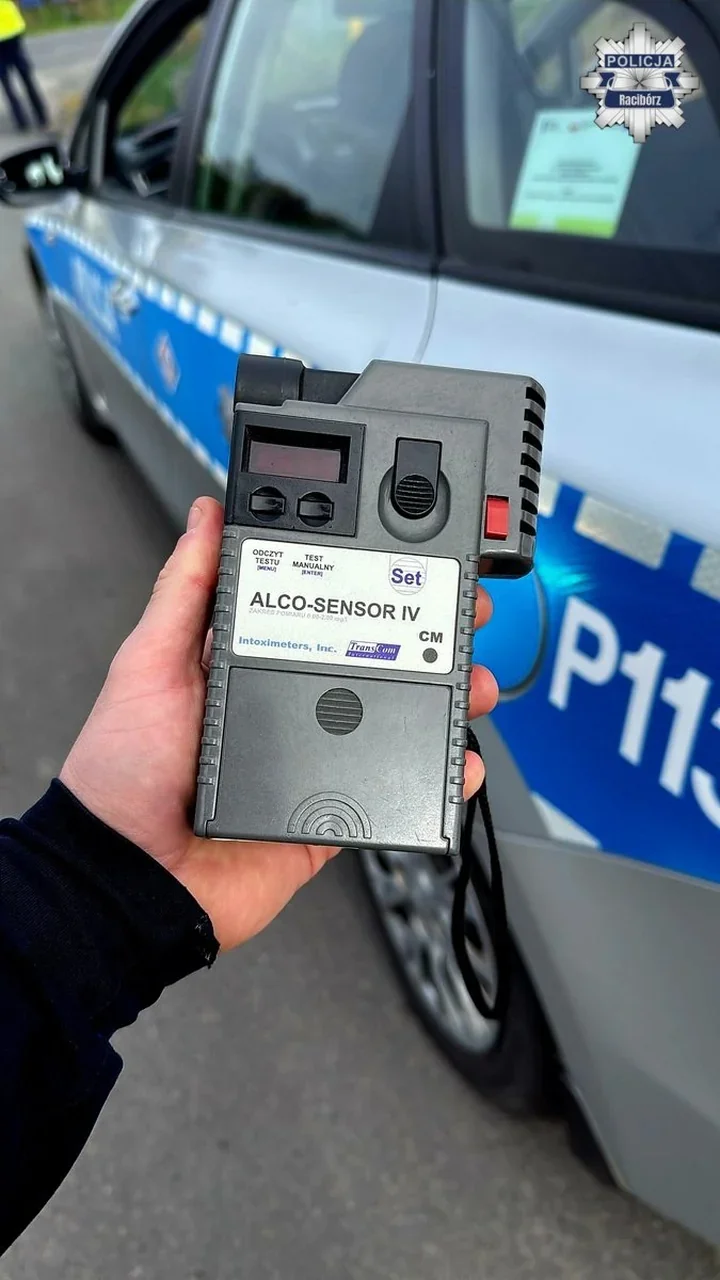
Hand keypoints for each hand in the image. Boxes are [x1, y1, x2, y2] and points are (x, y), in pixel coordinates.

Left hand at [61, 498, 497, 950]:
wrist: (131, 880)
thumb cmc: (122, 773)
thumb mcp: (149, 662)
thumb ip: (185, 590)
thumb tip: (204, 515)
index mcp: (247, 665)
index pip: (319, 610)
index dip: (366, 583)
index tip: (406, 558)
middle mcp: (287, 708)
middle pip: (372, 661)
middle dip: (425, 634)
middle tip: (460, 612)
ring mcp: (314, 762)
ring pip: (395, 722)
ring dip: (444, 698)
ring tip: (473, 679)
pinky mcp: (331, 817)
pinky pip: (396, 792)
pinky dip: (438, 779)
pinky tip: (461, 760)